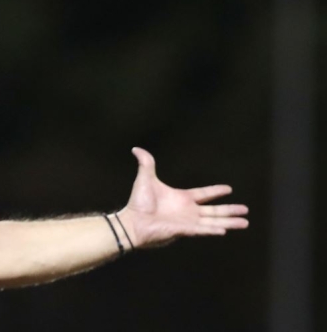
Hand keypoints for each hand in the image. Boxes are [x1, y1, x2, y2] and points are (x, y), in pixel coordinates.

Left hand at [119, 147, 248, 248]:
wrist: (132, 221)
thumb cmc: (138, 203)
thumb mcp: (145, 179)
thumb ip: (146, 164)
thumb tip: (136, 148)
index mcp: (182, 198)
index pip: (203, 194)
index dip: (215, 191)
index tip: (229, 189)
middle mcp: (188, 211)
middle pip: (214, 210)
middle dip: (230, 210)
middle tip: (245, 210)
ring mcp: (187, 222)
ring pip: (214, 222)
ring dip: (229, 222)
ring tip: (245, 222)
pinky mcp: (184, 230)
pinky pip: (202, 230)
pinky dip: (213, 230)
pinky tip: (225, 230)